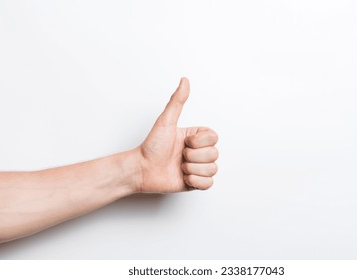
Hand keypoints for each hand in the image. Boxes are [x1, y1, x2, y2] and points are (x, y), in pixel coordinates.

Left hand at [136, 77, 218, 192]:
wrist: (142, 170)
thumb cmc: (151, 146)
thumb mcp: (166, 121)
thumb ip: (177, 101)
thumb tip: (185, 80)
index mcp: (195, 137)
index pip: (214, 138)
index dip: (199, 142)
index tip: (184, 142)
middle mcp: (198, 152)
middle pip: (214, 154)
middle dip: (194, 157)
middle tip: (179, 156)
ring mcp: (197, 167)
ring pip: (212, 169)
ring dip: (193, 169)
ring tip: (179, 167)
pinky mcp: (195, 183)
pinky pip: (209, 184)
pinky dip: (196, 182)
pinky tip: (184, 177)